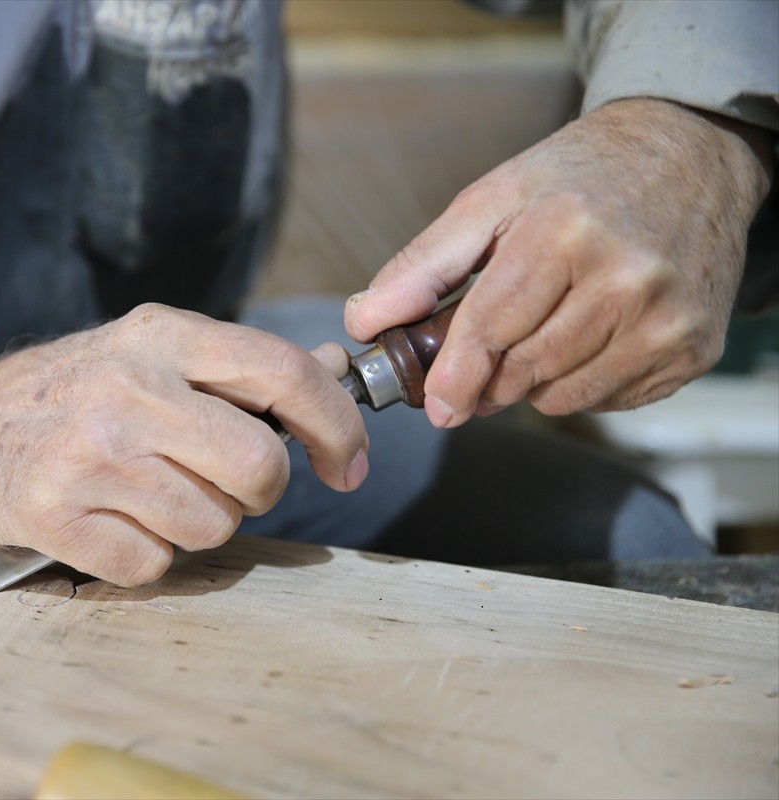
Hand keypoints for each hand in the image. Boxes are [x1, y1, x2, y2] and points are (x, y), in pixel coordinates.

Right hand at [0, 304, 367, 585]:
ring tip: (153, 495)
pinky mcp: (56, 519)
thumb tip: (335, 377)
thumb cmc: (73, 392)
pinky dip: (145, 555)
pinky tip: (114, 522)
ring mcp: (89, 458)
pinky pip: (154, 566)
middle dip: (260, 490)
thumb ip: (236, 368)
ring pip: (212, 526)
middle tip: (228, 483)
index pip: (282, 373)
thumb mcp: (150, 351)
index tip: (346, 463)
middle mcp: (128, 392)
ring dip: (199, 524)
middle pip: (260, 467)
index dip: (335, 424)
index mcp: (160, 337)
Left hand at [344, 98, 772, 426]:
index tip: (436, 405)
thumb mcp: (494, 197)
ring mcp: (668, 319)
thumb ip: (424, 263)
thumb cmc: (581, 177)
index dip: (454, 374)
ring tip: (538, 332)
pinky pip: (609, 399)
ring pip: (564, 395)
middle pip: (525, 369)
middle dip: (487, 377)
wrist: (692, 155)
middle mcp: (626, 278)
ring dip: (532, 382)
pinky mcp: (694, 350)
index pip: (491, 327)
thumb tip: (366, 321)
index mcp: (565, 231)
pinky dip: (582, 383)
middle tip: (478, 360)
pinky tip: (588, 336)